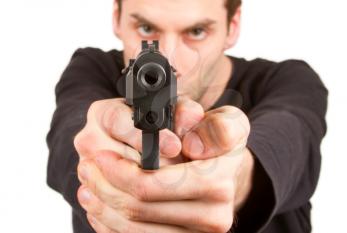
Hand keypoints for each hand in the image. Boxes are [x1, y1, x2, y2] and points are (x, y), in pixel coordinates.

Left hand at [75, 97, 254, 232]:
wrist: (226, 176)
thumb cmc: (218, 146)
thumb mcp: (228, 123)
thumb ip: (216, 127)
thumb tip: (192, 146)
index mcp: (218, 184)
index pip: (153, 185)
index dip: (120, 173)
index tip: (101, 157)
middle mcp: (212, 218)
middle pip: (137, 209)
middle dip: (104, 187)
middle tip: (87, 167)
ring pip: (132, 230)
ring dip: (103, 206)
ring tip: (89, 185)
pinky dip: (112, 225)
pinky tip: (103, 207)